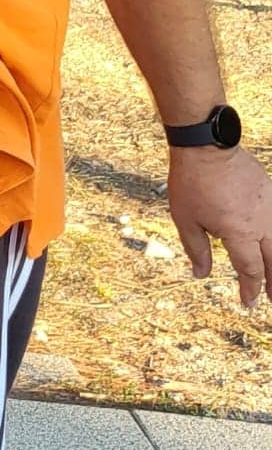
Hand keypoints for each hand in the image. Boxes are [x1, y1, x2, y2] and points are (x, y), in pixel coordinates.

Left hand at [168, 146, 271, 306]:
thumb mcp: (186, 220)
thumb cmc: (191, 183)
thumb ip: (197, 250)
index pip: (251, 270)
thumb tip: (200, 274)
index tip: (249, 303)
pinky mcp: (271, 193)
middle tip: (271, 298)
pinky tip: (271, 244)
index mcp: (240, 233)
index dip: (251, 289)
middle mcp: (262, 223)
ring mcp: (270, 207)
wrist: (206, 146)